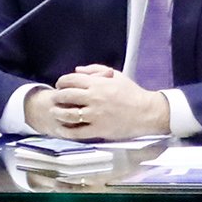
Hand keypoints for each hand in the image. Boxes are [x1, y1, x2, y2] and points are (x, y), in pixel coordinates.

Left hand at [35, 66, 170, 138]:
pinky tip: (62, 130)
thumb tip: (77, 69)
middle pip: (66, 96)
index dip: (61, 82)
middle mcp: (94, 98)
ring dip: (58, 113)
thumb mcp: (116, 75)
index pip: (71, 80)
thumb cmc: (132, 94)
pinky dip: (66, 131)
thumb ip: (95, 70)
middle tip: (55, 98)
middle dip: (57, 96)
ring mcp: (95, 115)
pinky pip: (77, 132)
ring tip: (55, 113)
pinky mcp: (99, 130)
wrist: (146, 112)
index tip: (60, 85)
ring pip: (68, 114)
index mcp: (97, 83)